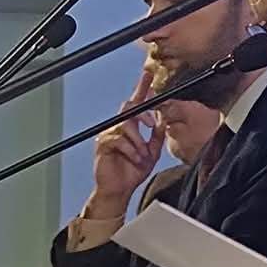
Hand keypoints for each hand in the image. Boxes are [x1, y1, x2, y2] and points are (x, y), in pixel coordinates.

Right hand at [85, 68, 164, 219]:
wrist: (119, 191)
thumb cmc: (132, 172)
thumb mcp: (152, 153)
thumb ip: (157, 136)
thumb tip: (164, 121)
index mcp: (131, 127)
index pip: (137, 103)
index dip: (142, 88)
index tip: (148, 75)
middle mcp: (118, 127)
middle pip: (128, 107)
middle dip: (142, 113)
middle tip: (152, 124)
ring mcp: (109, 135)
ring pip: (126, 126)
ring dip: (138, 141)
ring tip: (142, 155)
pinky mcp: (103, 145)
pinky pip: (119, 140)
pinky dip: (131, 150)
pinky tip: (135, 158)